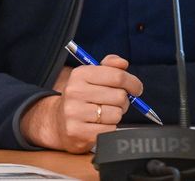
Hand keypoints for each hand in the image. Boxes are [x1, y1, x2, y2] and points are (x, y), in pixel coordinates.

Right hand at [20, 54, 141, 152]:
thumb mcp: (91, 77)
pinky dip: (109, 129)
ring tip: (105, 114)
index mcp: (80, 74)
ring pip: (116, 114)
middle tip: (115, 103)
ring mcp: (74, 112)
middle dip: (123, 101)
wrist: (58, 121)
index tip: (136, 89)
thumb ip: (109, 67)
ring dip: (116, 116)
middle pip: (119, 96)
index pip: (117, 76)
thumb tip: (123, 63)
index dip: (133, 83)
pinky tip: (99, 125)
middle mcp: (75, 91)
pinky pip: (109, 130)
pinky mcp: (77, 131)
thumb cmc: (82, 98)